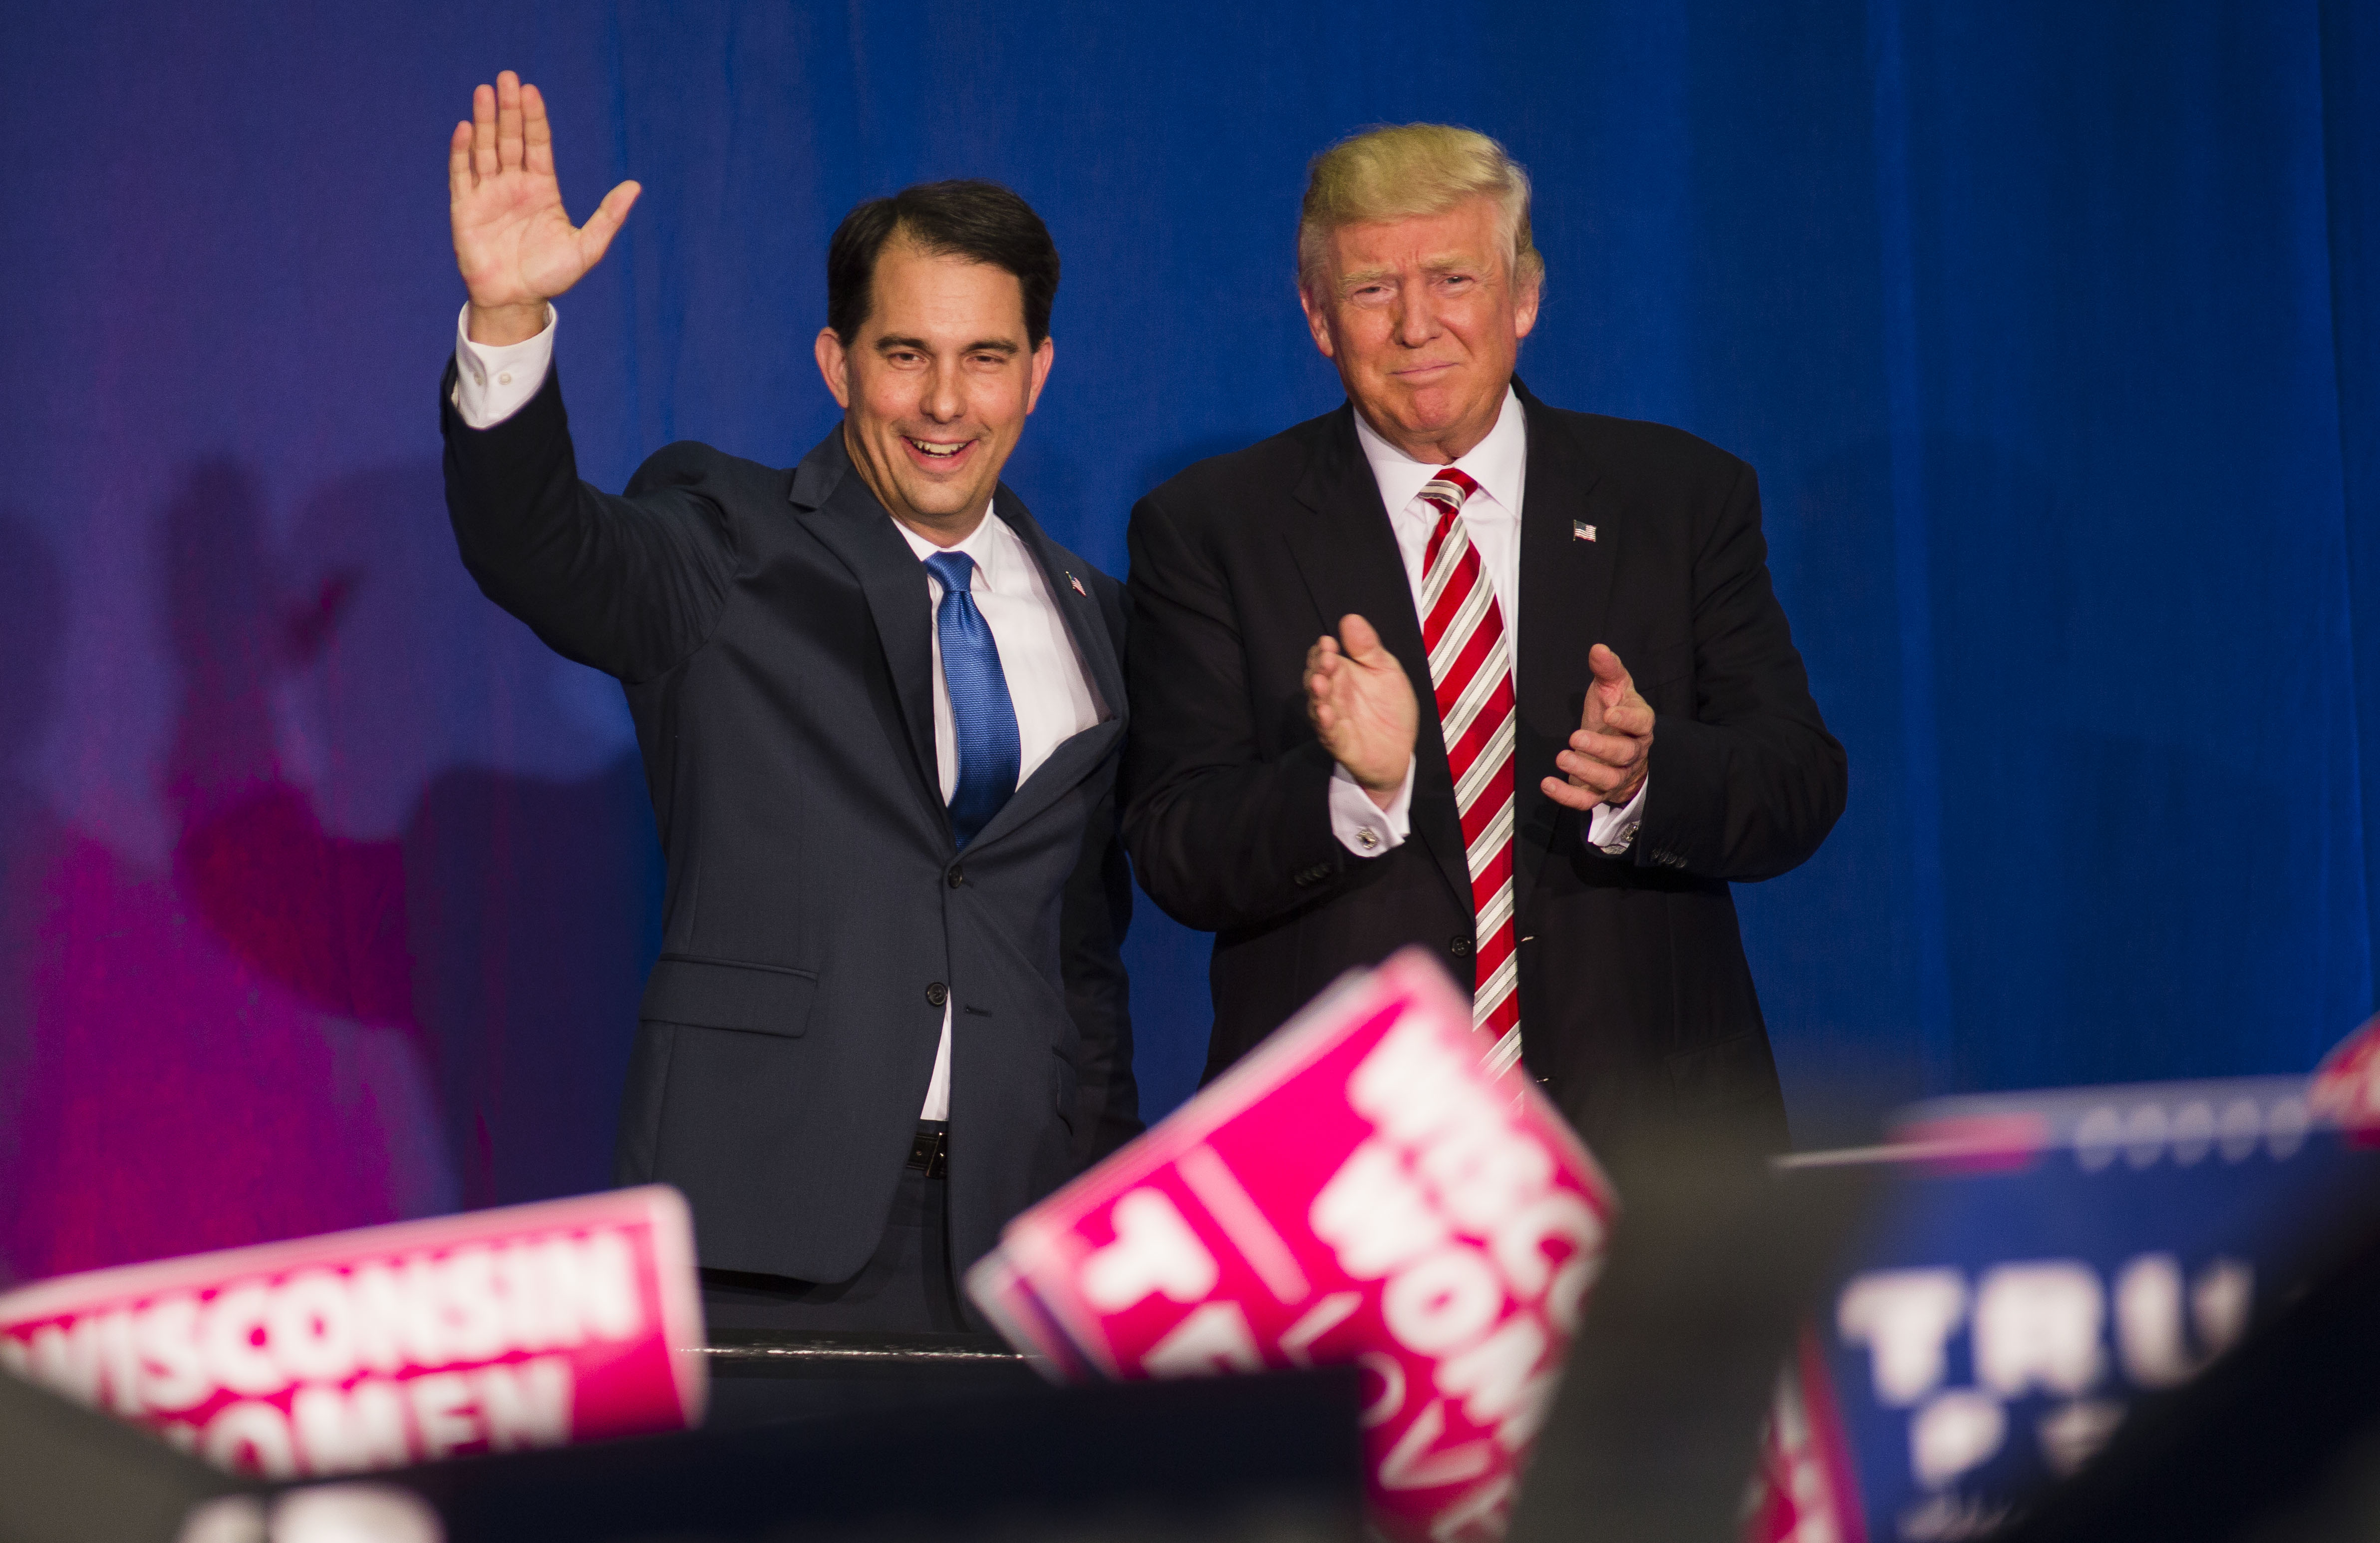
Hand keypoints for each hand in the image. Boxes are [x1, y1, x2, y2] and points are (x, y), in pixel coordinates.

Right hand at [449, 70, 640, 345]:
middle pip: (511, 138)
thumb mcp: (587, 247)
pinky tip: (465, 128)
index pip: (538, 145)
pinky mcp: (465, 208)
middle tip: (507, 77)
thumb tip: (635, 187)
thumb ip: (609, 217)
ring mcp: (489, 194)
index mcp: (542, 188)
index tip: (532, 91)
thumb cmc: (551, 276)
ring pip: (486, 149)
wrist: (516, 301)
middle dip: (510, 109)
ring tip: (484, 91)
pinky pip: (462, 174)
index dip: (535, 118)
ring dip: (485, 120)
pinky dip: (462, 152)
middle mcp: (514, 184)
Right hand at [1306, 614, 1416, 808]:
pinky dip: (1325, 722)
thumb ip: (1368, 648)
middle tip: (1327, 660)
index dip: (1322, 651)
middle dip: (1319, 668)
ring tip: (1320, 681)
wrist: (1400, 748)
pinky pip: (1328, 732)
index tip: (1328, 643)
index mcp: (1342, 674)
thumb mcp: (1386, 671)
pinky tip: (1325, 711)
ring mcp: (1333, 719)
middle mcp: (1332, 695)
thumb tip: (1350, 618)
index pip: (1323, 657)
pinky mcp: (1338, 742)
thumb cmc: (1390, 707)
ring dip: (1317, 693)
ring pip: (1317, 704)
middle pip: (1316, 678)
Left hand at [1542, 643, 1652, 811]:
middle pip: (1624, 754)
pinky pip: (1587, 800)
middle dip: (1602, 748)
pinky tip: (1548, 784)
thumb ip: (1607, 669)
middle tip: (1576, 738)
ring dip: (1585, 771)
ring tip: (1563, 758)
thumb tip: (1598, 648)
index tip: (1610, 713)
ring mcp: (1616, 774)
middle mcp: (1632, 752)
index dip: (1628, 719)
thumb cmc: (1614, 713)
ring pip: (1608, 779)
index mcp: (1639, 724)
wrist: (1616, 746)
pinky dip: (1568, 796)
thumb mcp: (1612, 688)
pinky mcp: (1598, 792)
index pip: (1641, 723)